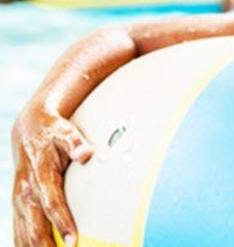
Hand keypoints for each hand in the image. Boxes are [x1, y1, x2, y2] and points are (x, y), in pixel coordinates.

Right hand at [11, 104, 92, 246]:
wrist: (29, 129)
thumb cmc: (53, 132)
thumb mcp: (65, 132)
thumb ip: (75, 143)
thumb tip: (85, 153)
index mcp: (39, 174)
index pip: (51, 203)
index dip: (62, 222)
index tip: (73, 240)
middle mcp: (26, 191)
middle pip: (35, 225)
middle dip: (47, 246)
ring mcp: (20, 200)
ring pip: (23, 232)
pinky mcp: (19, 205)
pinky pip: (18, 230)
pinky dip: (23, 245)